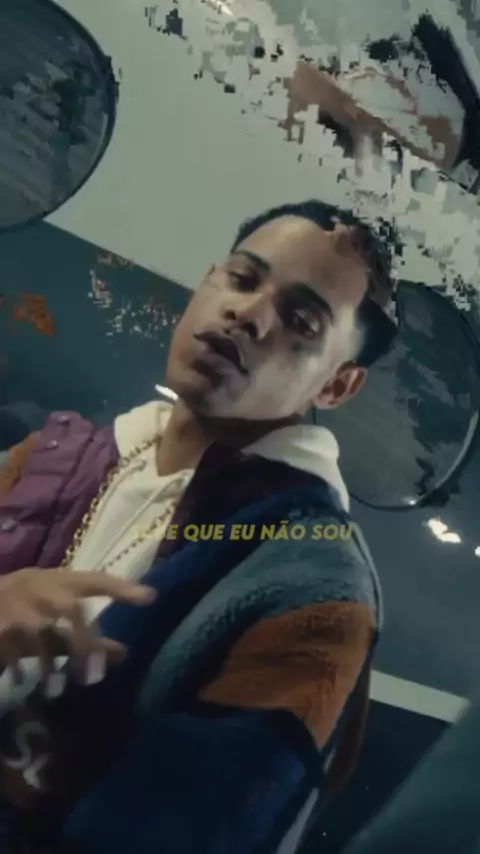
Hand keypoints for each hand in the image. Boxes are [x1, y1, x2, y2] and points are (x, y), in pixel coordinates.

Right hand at [0, 568, 154, 684]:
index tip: (150, 598)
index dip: (122, 588)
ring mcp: (19, 606)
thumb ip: (88, 634)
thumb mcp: (58, 612)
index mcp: (60, 581)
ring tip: (56, 687)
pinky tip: (22, 680)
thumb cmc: (30, 605)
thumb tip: (125, 653)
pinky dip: (19, 667)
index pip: (96, 580)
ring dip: (50, 662)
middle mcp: (42, 588)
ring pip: (42, 631)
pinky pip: (12, 649)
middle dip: (84, 639)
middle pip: (71, 607)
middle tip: (93, 670)